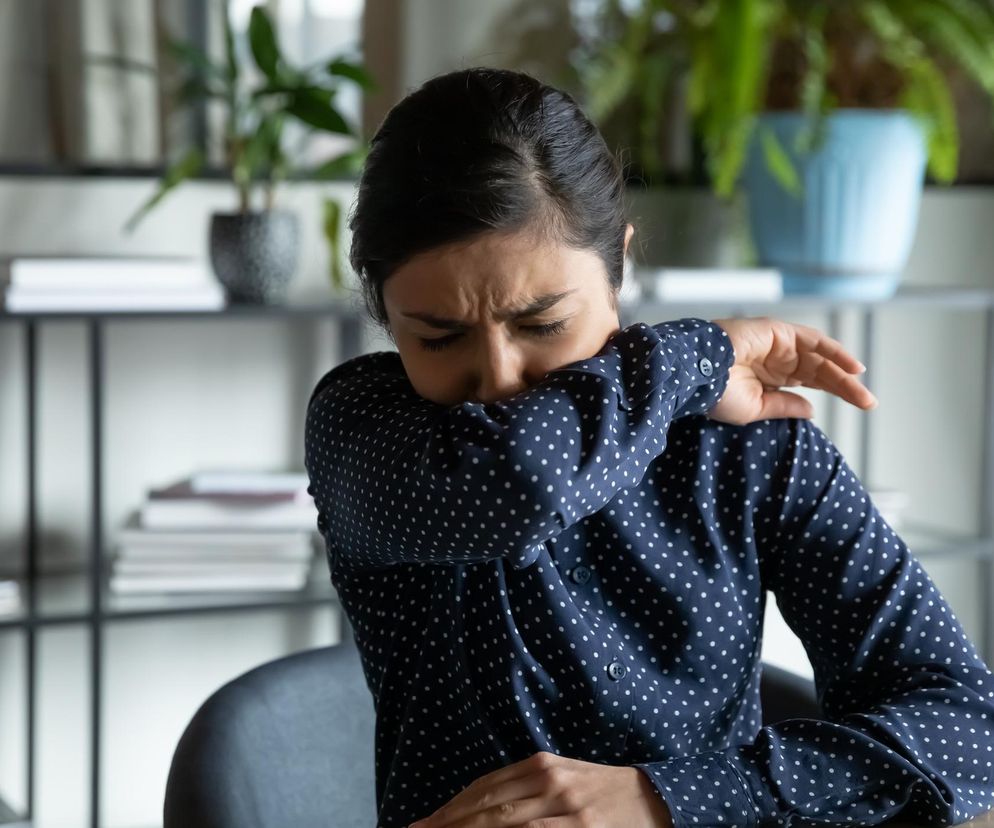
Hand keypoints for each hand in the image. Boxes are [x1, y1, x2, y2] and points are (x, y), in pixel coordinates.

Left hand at [407, 750, 672, 827]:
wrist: (657, 800)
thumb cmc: (603, 792)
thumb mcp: (563, 779)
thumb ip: (524, 789)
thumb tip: (477, 809)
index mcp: (542, 765)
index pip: (484, 788)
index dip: (450, 808)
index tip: (422, 823)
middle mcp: (551, 783)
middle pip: (487, 809)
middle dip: (448, 825)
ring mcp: (566, 811)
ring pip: (504, 826)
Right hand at [708, 316, 876, 424]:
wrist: (695, 374)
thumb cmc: (715, 394)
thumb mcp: (755, 408)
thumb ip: (784, 406)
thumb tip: (811, 410)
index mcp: (768, 378)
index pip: (808, 383)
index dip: (834, 393)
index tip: (859, 405)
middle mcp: (775, 359)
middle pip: (818, 371)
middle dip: (844, 386)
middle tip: (869, 403)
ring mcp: (777, 344)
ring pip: (819, 358)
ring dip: (842, 372)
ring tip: (862, 390)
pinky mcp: (777, 331)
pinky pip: (812, 341)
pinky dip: (833, 351)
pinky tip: (852, 366)